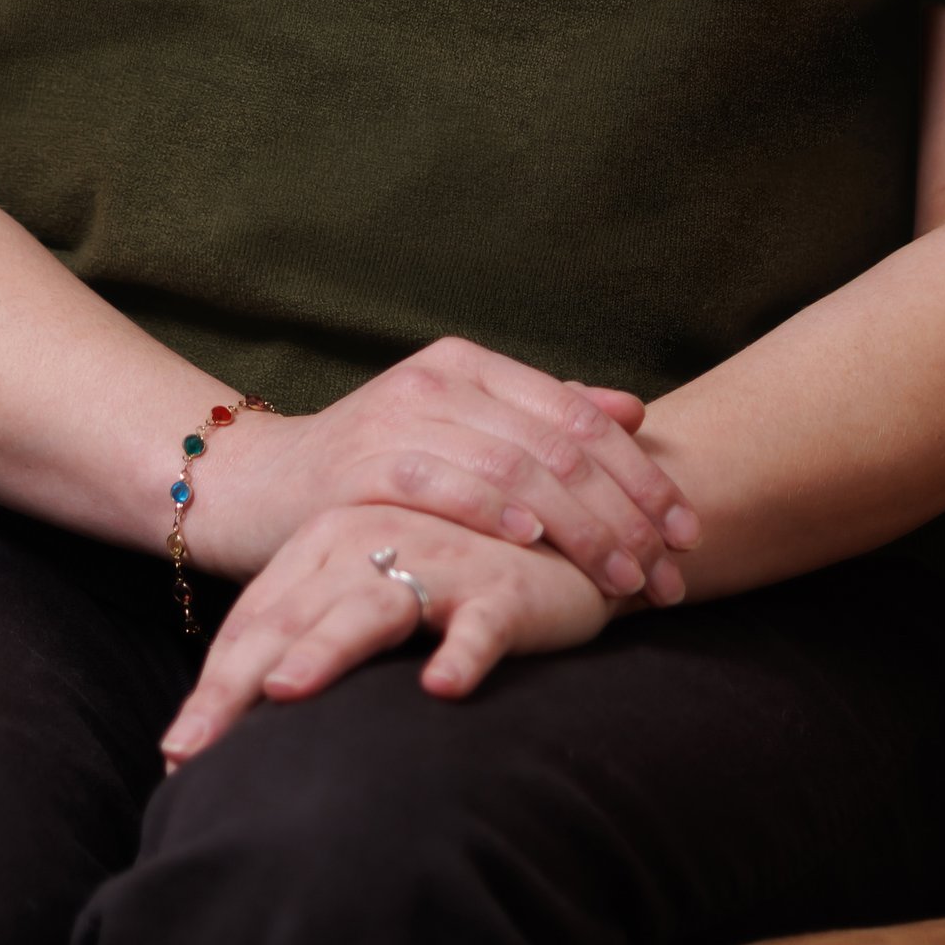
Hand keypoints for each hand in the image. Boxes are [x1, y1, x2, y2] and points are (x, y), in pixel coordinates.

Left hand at [163, 505, 615, 760]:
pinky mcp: (503, 588)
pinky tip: (441, 689)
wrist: (557, 533)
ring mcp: (437, 561)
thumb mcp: (370, 594)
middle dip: (235, 685)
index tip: (176, 756)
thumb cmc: (448, 572)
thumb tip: (245, 717)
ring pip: (372, 609)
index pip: (254, 621)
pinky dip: (462, 651)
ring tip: (285, 691)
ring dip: (328, 647)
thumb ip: (313, 633)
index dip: (211, 687)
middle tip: (191, 750)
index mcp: (327, 543)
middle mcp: (370, 543)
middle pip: (289, 620)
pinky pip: (480, 624)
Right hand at [188, 337, 695, 606]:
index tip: (687, 532)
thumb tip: (634, 411)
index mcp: (470, 365)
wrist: (258, 490)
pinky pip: (445, 484)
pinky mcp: (363, 463)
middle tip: (669, 571)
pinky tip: (535, 544)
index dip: (642, 474)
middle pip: (560, 445)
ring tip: (623, 580)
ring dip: (581, 529)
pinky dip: (496, 513)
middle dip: (626, 514)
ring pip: (516, 468)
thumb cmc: (373, 473)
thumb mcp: (460, 434)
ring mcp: (399, 416)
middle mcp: (439, 379)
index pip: (579, 415)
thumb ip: (542, 419)